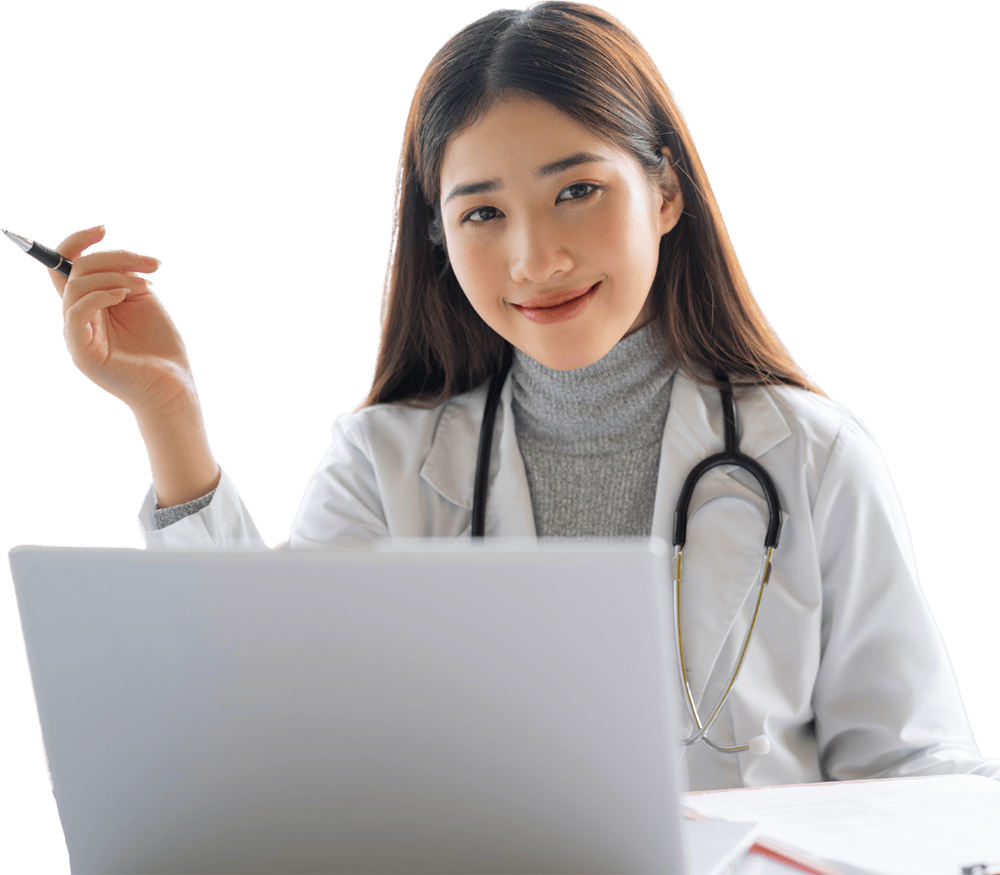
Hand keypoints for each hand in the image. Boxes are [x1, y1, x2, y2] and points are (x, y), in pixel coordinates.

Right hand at [51, 227, 197, 418]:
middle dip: (114, 258)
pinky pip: (75, 313)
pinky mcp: (84, 353)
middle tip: (150, 266)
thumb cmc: (161, 349)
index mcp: (92, 305)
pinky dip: (98, 296)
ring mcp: (79, 335)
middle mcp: (81, 318)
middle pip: (75, 270)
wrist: (174, 387)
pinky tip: (124, 296)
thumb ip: (126, 278)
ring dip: (112, 276)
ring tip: (143, 287)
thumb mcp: (144, 302)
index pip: (68, 267)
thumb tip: (118, 262)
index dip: (77, 243)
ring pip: (75, 287)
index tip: (103, 230)